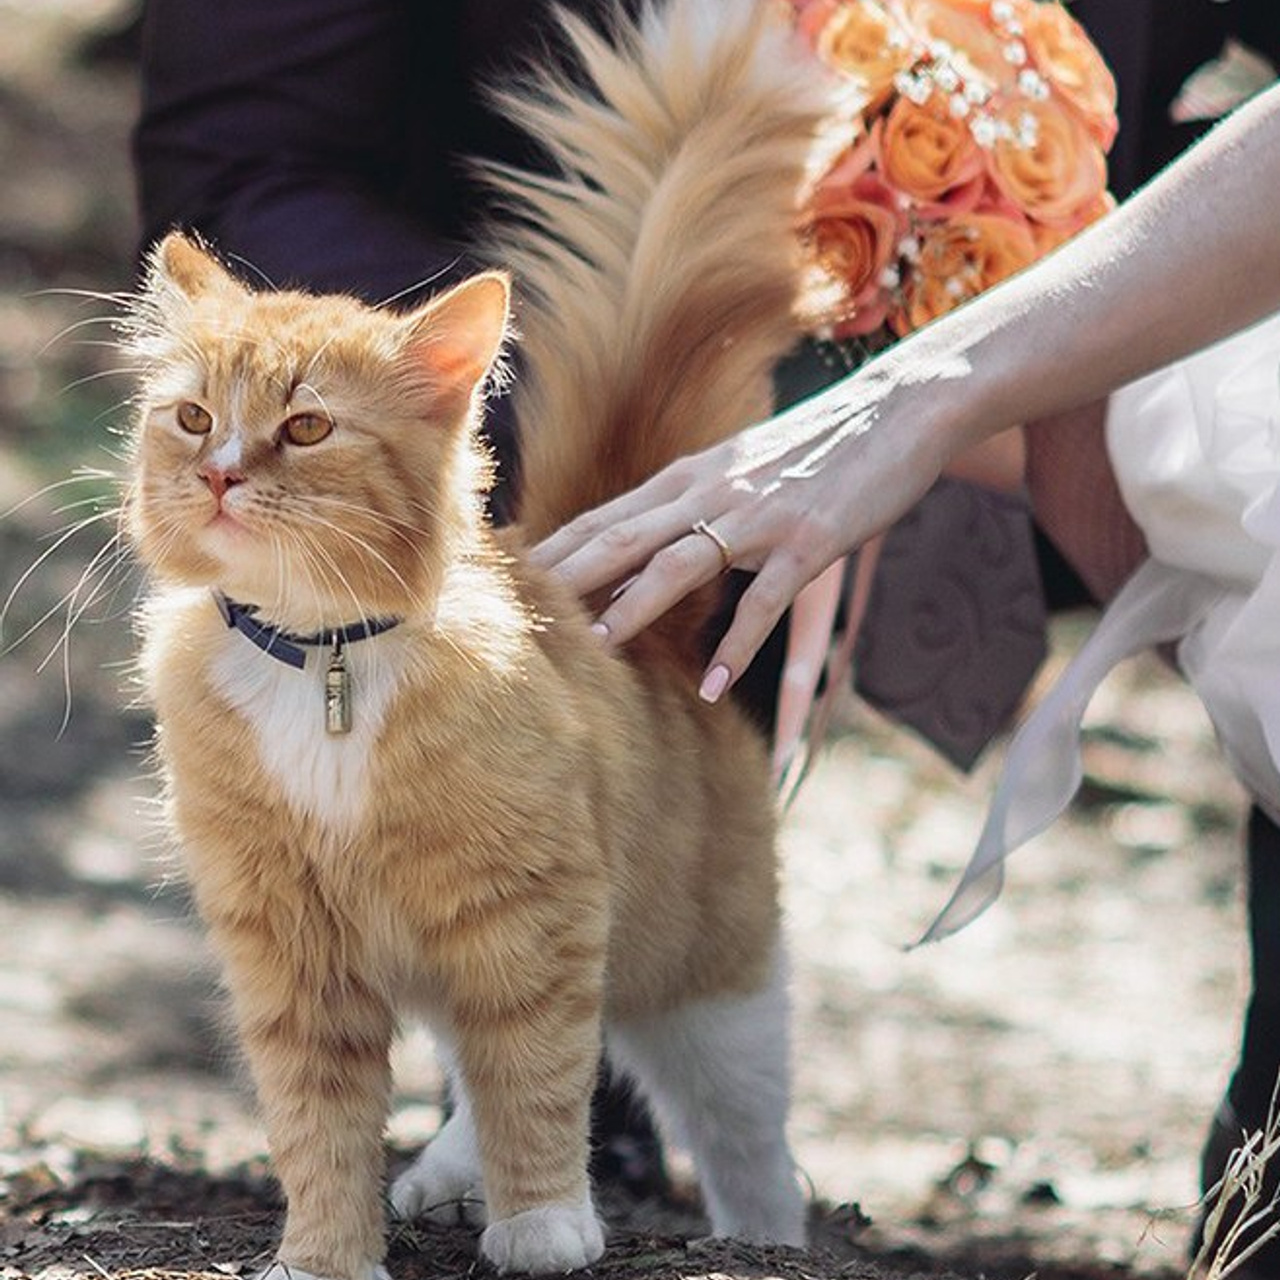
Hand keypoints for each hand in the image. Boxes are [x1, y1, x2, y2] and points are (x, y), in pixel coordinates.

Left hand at [529, 366, 948, 698]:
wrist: (898, 410)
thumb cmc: (816, 448)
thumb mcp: (740, 469)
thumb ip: (692, 501)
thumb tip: (648, 541)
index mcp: (689, 477)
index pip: (604, 516)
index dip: (553, 549)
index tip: (504, 579)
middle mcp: (711, 492)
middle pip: (621, 536)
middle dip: (565, 578)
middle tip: (516, 614)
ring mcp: (759, 516)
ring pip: (679, 563)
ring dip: (633, 606)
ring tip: (596, 649)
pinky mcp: (808, 539)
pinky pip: (763, 599)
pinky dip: (736, 644)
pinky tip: (714, 686)